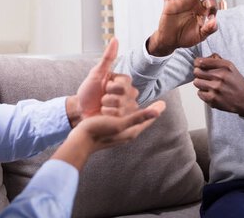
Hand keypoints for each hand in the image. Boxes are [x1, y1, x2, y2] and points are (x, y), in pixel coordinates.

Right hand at [52, 100, 166, 170]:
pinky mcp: (111, 130)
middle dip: (149, 113)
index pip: (148, 120)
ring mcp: (118, 132)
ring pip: (132, 120)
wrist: (80, 140)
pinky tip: (122, 110)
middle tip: (156, 104)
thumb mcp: (120, 123)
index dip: (156, 111)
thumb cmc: (99, 131)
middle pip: (142, 120)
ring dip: (138, 112)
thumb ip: (138, 117)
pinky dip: (127, 113)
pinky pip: (123, 120)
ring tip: (141, 105)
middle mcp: (127, 133)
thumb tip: (157, 112)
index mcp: (131, 131)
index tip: (163, 103)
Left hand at [68, 38, 139, 126]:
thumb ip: (108, 58)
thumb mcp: (96, 73)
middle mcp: (130, 94)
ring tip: (102, 106)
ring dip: (107, 106)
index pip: (124, 83)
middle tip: (102, 97)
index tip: (104, 86)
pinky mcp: (125, 119)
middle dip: (108, 97)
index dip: (111, 86)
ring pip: (122, 106)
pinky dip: (108, 115)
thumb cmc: (88, 91)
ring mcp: (129, 107)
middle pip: (124, 95)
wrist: (81, 109)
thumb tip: (115, 39)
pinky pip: (120, 117)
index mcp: (124, 81)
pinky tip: (104, 114)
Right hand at [148, 0, 218, 56]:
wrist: (171, 41)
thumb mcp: (202, 35)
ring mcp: (180, 0)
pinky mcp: (169, 3)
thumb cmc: (188, 37)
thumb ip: (210, 29)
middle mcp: (192, 0)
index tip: (209, 12)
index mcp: (202, 7)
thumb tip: (214, 20)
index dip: (211, 3)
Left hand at [193, 55, 243, 116]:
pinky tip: (211, 92)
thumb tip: (201, 60)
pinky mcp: (213, 99)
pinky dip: (204, 93)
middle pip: (196, 71)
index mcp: (224, 66)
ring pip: (196, 82)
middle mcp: (220, 76)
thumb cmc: (237, 83)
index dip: (197, 63)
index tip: (198, 65)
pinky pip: (199, 93)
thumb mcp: (230, 67)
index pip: (201, 61)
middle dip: (199, 73)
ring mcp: (216, 88)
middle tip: (204, 76)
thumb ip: (216, 60)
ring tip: (208, 85)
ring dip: (201, 83)